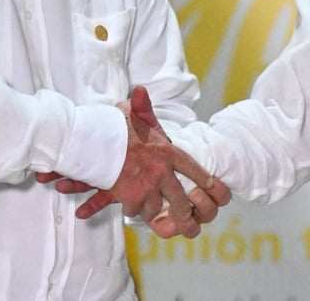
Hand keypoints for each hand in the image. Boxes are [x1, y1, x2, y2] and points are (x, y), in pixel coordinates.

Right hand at [36, 86, 229, 235]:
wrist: (95, 143)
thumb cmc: (114, 128)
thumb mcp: (133, 115)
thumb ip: (142, 107)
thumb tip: (141, 90)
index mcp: (168, 152)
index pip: (193, 169)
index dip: (205, 180)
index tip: (214, 188)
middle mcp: (162, 171)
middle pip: (181, 199)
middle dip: (184, 212)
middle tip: (187, 219)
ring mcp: (148, 186)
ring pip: (158, 208)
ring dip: (155, 211)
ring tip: (154, 212)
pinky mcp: (131, 197)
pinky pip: (137, 211)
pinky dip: (134, 211)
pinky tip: (131, 206)